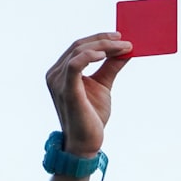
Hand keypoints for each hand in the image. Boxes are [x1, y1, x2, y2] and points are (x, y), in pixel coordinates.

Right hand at [46, 33, 131, 156]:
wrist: (86, 143)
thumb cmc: (92, 116)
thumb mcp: (103, 85)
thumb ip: (111, 66)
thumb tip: (125, 50)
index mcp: (61, 72)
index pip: (79, 47)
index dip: (99, 39)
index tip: (120, 38)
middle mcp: (55, 74)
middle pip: (79, 45)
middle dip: (104, 40)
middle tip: (125, 41)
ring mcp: (57, 81)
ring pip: (79, 51)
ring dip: (103, 47)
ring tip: (123, 48)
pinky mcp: (66, 90)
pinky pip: (75, 64)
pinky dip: (90, 56)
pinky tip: (105, 55)